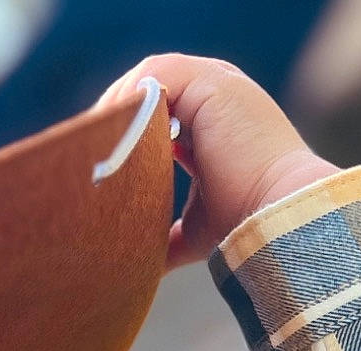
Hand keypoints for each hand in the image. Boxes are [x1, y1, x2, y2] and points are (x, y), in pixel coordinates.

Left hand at [97, 53, 339, 273]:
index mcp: (213, 122)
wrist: (276, 220)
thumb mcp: (194, 228)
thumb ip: (165, 233)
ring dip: (118, 107)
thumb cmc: (243, 226)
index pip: (155, 113)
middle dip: (115, 118)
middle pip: (148, 92)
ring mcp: (218, 84)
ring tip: (97, 142)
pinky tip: (117, 129)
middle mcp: (217, 96)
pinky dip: (131, 97)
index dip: (123, 133)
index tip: (95, 163)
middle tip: (84, 152)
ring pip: (148, 80)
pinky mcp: (214, 84)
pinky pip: (156, 75)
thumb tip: (137, 264)